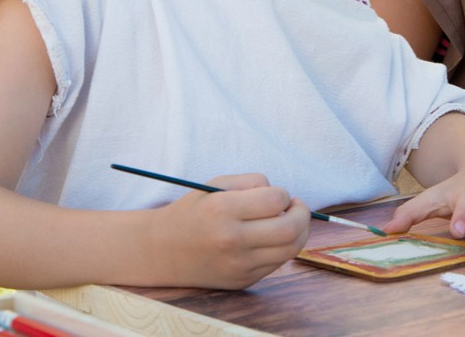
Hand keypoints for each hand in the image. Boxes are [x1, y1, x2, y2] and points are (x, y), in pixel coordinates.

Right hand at [148, 173, 310, 288]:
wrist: (162, 251)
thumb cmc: (193, 211)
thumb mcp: (216, 184)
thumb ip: (252, 183)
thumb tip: (284, 198)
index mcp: (222, 210)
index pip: (275, 200)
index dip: (284, 194)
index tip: (278, 195)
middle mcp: (231, 240)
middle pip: (291, 229)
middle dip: (302, 213)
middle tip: (296, 207)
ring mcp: (238, 265)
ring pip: (290, 249)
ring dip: (299, 231)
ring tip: (288, 221)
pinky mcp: (242, 281)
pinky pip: (277, 263)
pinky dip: (282, 248)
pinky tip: (271, 239)